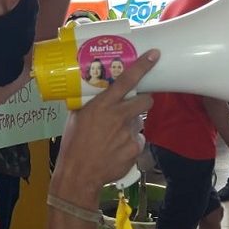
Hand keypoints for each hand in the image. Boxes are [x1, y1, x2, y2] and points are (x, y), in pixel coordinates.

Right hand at [51, 50, 159, 207]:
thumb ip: (91, 105)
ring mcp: (129, 133)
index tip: (155, 55)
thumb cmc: (73, 144)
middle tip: (133, 107)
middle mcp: (119, 116)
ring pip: (138, 123)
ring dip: (130, 127)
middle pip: (145, 100)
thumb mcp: (76, 117)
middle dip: (143, 101)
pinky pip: (137, 141)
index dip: (143, 65)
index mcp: (103, 105)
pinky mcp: (135, 149)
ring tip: (114, 138)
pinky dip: (130, 144)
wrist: (79, 174)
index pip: (127, 80)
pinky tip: (116, 151)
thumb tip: (96, 96)